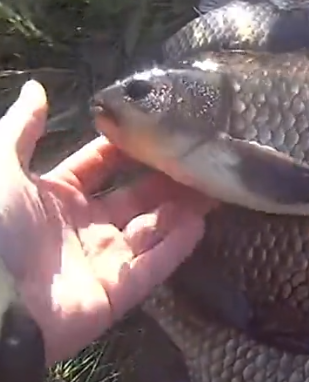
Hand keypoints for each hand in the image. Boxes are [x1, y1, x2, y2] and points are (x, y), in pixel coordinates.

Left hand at [0, 80, 216, 364]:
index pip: (100, 165)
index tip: (162, 128)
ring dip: (180, 209)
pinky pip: (153, 266)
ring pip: (151, 230)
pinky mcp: (117, 294)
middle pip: (135, 197)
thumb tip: (37, 87)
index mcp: (53, 196)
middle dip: (167, 179)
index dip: (128, 148)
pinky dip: (177, 246)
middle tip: (201, 158)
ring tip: (213, 186)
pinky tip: (201, 221)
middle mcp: (82, 226)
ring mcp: (102, 261)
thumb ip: (22, 129)